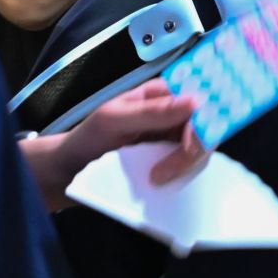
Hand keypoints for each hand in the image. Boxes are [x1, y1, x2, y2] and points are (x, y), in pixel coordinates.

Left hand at [21, 80, 199, 210]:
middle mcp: (173, 113)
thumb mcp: (113, 120)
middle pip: (207, 127)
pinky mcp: (173, 162)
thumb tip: (196, 102)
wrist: (70, 173)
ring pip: (202, 150)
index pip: (199, 100)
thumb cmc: (86, 139)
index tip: (190, 145)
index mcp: (161, 94)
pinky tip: (164, 183)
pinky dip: (183, 176)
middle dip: (192, 152)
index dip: (204, 121)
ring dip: (184, 168)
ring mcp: (174, 139)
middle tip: (163, 174)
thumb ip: (152, 112)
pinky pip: (192, 167)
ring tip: (156, 180)